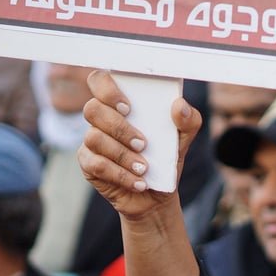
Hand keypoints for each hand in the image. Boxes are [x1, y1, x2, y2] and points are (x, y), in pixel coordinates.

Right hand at [78, 70, 200, 220]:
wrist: (156, 194)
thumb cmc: (164, 158)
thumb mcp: (182, 139)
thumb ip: (188, 120)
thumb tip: (180, 105)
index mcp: (120, 103)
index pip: (99, 80)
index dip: (107, 89)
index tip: (127, 107)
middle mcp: (101, 118)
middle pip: (92, 109)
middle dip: (119, 127)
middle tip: (143, 143)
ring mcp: (91, 140)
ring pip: (94, 138)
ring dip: (122, 154)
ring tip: (144, 167)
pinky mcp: (88, 163)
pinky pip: (96, 164)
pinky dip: (120, 174)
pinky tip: (138, 181)